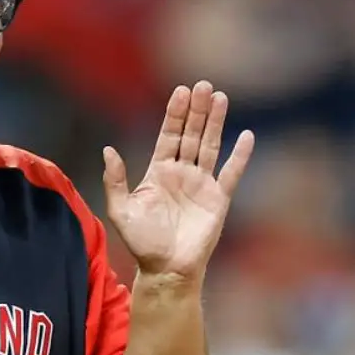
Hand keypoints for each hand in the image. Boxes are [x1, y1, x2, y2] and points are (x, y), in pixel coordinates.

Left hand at [102, 81, 253, 282]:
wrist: (166, 269)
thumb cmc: (142, 242)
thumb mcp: (121, 210)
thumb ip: (115, 180)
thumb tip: (108, 149)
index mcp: (158, 172)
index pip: (169, 135)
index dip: (175, 114)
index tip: (180, 91)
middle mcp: (182, 173)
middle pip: (191, 134)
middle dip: (196, 110)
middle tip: (203, 85)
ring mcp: (202, 185)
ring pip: (210, 146)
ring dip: (215, 123)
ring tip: (220, 97)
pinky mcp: (219, 200)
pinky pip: (231, 173)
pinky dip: (239, 156)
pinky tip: (246, 136)